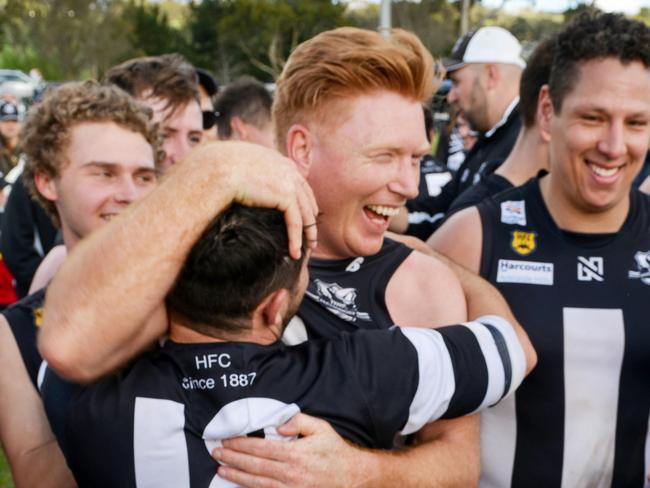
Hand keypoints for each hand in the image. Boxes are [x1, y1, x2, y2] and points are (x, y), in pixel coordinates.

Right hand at [183, 141, 317, 259]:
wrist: (213, 169)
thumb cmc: (212, 168)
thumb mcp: (229, 164)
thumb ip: (239, 170)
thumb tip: (228, 178)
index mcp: (274, 158)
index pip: (295, 181)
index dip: (299, 200)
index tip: (300, 215)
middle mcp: (286, 166)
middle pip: (305, 197)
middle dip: (309, 217)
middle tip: (309, 235)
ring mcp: (288, 180)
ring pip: (305, 212)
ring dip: (307, 233)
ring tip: (305, 248)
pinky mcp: (286, 194)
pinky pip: (296, 221)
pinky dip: (297, 239)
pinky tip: (294, 252)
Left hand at [213, 413, 365, 487]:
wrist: (352, 477)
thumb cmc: (335, 451)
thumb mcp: (321, 429)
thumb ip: (299, 422)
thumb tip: (278, 425)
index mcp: (296, 454)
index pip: (261, 449)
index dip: (241, 445)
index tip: (227, 440)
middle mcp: (291, 474)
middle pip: (255, 467)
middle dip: (233, 459)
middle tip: (217, 453)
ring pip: (257, 484)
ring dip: (237, 476)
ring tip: (221, 470)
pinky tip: (241, 486)